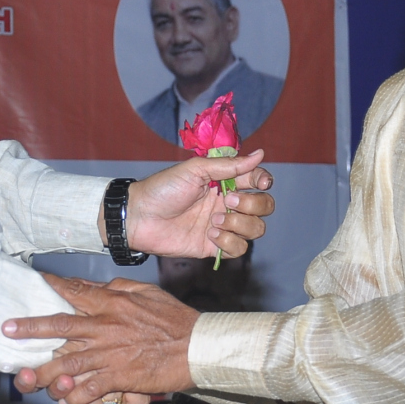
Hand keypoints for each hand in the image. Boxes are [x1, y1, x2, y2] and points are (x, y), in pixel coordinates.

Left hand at [5, 275, 197, 403]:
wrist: (197, 347)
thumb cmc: (174, 318)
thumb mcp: (146, 291)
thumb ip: (118, 288)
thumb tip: (97, 285)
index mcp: (111, 303)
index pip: (75, 292)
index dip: (53, 287)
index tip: (34, 283)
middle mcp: (105, 326)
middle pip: (60, 326)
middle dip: (31, 329)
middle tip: (8, 330)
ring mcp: (110, 353)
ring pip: (69, 363)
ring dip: (45, 371)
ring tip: (25, 377)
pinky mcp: (119, 377)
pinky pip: (90, 388)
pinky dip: (75, 396)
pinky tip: (62, 400)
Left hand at [122, 151, 273, 258]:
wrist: (140, 217)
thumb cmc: (163, 189)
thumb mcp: (195, 170)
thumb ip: (229, 165)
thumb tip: (260, 154)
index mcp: (225, 181)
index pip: (257, 180)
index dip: (263, 181)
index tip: (259, 183)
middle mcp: (227, 203)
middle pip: (264, 206)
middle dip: (252, 204)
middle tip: (228, 201)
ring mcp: (223, 225)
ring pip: (255, 229)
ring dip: (239, 224)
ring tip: (213, 221)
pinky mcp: (214, 246)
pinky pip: (239, 249)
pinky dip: (229, 242)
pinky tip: (210, 234)